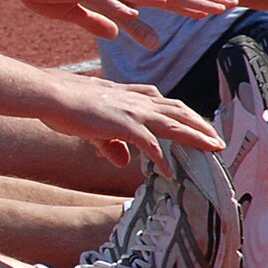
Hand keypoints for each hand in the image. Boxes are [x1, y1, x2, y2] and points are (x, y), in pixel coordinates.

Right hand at [7, 0, 233, 48]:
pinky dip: (125, 8)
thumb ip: (102, 22)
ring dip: (172, 0)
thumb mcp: (78, 12)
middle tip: (228, 5)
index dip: (191, 1)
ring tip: (198, 8)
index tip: (218, 8)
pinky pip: (106, 0)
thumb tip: (121, 35)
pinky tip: (141, 16)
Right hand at [34, 73, 221, 175]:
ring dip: (197, 136)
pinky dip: (161, 159)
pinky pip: (150, 144)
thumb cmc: (65, 106)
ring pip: (174, 123)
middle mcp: (135, 100)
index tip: (197, 123)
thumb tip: (123, 161)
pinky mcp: (124, 125)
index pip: (164, 102)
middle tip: (217, 139)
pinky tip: (170, 172)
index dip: (182, 113)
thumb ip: (110, 143)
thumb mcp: (92, 126)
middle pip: (177, 110)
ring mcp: (132, 111)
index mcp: (128, 95)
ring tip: (214, 148)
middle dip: (199, 124)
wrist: (51, 95)